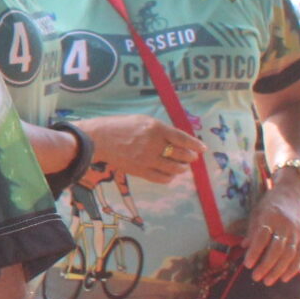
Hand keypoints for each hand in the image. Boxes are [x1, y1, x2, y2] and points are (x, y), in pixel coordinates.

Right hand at [76, 114, 195, 184]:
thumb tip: (178, 140)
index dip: (195, 144)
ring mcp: (146, 159)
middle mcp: (153, 144)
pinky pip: (161, 178)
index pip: (183, 138)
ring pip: (174, 168)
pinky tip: (169, 175)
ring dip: (182, 168)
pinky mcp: (139, 171)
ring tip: (182, 167)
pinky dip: (169, 178)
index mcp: (155, 128)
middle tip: (191, 158)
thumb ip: (159, 129)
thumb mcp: (141, 120)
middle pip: (181, 154)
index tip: (203, 149)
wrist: (96, 139)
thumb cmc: (117, 126)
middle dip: (190, 157)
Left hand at [243, 175, 299, 282]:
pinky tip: (284, 278)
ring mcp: (296, 232)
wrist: (292, 195)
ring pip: (289, 254)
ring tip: (267, 281)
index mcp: (270, 217)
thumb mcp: (256, 212)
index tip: (247, 264)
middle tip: (255, 277)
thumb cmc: (269, 205)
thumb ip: (251, 230)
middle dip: (266, 265)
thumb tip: (243, 247)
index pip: (262, 237)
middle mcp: (285, 226)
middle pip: (277, 249)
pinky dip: (293, 268)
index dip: (255, 252)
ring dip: (278, 270)